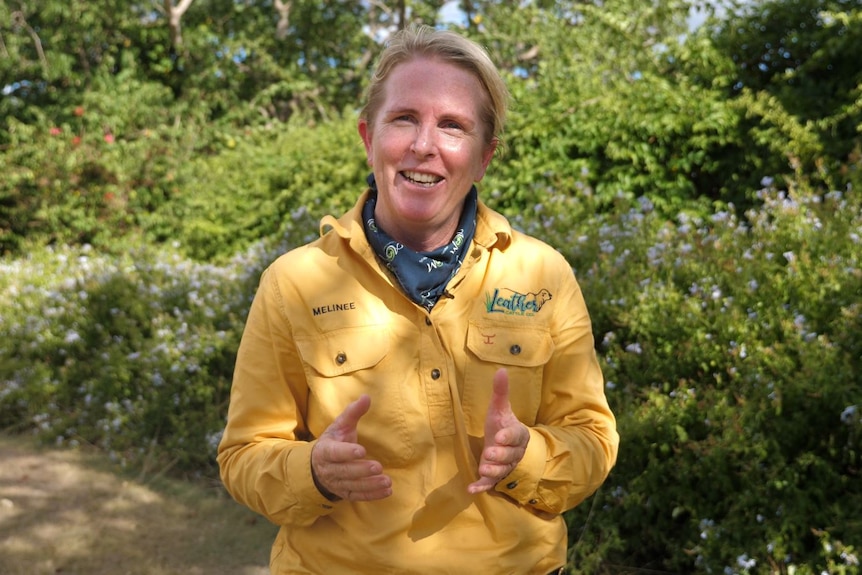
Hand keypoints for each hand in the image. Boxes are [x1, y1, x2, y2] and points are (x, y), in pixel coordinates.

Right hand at [311, 395, 391, 501]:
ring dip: (370, 485)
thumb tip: (366, 397)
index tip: (362, 450)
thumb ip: (352, 413)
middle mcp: (329, 469)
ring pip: (353, 486)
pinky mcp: (345, 493)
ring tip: (387, 482)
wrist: (317, 466)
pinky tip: (387, 491)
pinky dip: (372, 495)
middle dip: (361, 470)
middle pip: (345, 471)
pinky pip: (358, 496)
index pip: (335, 453)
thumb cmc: (333, 441)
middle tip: (378, 467)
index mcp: (325, 451)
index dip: (347, 452)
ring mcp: (337, 483)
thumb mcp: (339, 426)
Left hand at [467, 368, 529, 493]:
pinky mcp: (495, 477)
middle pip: (509, 456)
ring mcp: (505, 466)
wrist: (506, 445)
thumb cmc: (501, 425)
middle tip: (489, 453)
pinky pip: (490, 484)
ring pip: (502, 471)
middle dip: (500, 455)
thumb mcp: (500, 409)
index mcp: (517, 434)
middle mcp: (513, 453)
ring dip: (492, 472)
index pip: (516, 436)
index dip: (508, 436)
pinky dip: (481, 487)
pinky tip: (471, 490)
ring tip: (482, 469)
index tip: (499, 436)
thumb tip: (501, 369)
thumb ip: (501, 392)